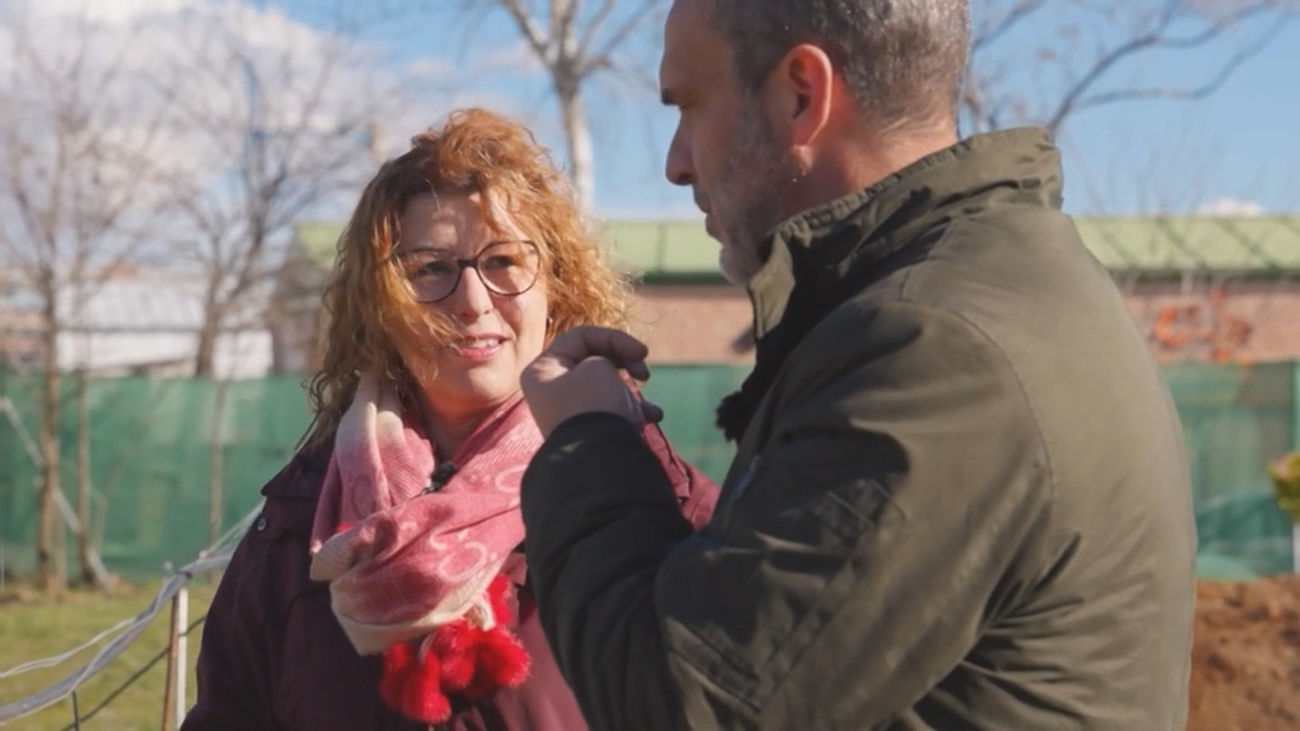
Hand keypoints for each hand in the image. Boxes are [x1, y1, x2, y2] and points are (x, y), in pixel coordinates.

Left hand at [522, 326, 660, 437]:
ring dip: (632, 390)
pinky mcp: (587, 429)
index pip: (582, 337)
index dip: (616, 339)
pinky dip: (634, 409)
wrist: (598, 459)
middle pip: (594, 359)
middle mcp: (551, 389)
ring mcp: (569, 411)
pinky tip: (652, 417)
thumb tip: (608, 377)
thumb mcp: (599, 366)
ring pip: (607, 385)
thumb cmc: (594, 404)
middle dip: (625, 364)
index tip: (643, 352)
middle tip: (644, 374)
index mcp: (542, 370)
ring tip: (646, 406)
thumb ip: (604, 359)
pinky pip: (612, 409)